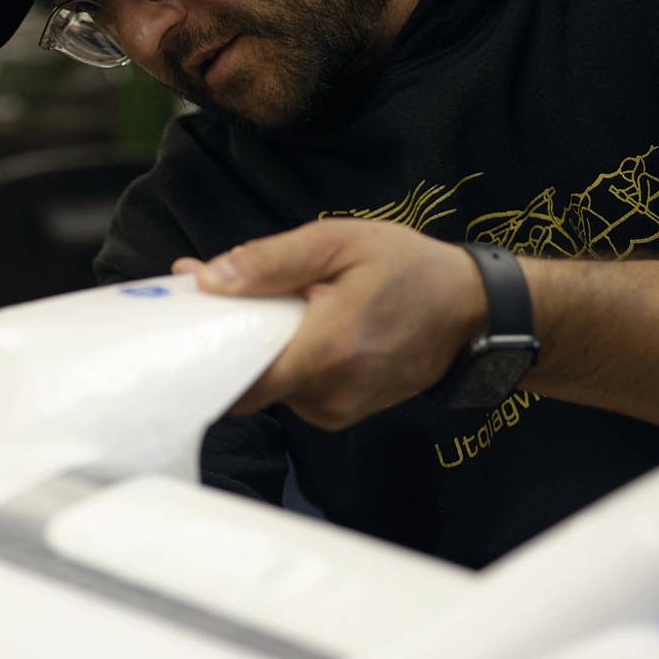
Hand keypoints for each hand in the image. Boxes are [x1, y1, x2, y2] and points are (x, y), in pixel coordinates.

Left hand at [176, 220, 487, 428]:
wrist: (473, 312)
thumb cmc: (409, 269)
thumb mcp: (339, 242)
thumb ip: (269, 262)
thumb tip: (206, 280)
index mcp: (326, 350)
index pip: (240, 380)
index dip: (206, 353)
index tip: (185, 322)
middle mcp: (328, 394)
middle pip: (250, 381)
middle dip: (231, 341)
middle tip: (221, 295)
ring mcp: (335, 411)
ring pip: (271, 387)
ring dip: (263, 349)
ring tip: (284, 307)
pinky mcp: (340, 415)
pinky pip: (293, 392)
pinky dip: (287, 362)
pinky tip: (305, 330)